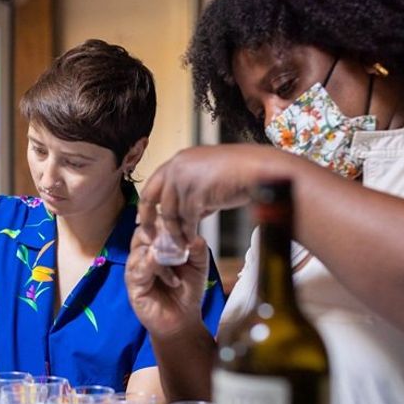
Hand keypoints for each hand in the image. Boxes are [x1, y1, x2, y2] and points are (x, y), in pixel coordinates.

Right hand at [126, 226, 209, 339]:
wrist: (183, 320)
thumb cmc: (187, 291)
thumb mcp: (198, 265)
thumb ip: (198, 247)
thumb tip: (193, 233)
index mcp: (155, 244)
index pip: (155, 222)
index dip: (168, 220)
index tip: (186, 226)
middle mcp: (142, 253)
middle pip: (143, 230)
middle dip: (163, 233)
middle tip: (181, 241)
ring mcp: (135, 267)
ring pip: (140, 247)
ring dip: (162, 252)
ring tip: (180, 262)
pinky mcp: (132, 283)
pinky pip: (139, 267)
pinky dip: (156, 268)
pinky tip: (173, 279)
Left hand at [138, 144, 275, 244]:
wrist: (260, 171)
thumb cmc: (240, 173)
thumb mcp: (207, 179)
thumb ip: (190, 193)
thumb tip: (181, 217)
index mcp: (178, 160)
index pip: (152, 184)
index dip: (146, 204)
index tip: (143, 220)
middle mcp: (177, 166)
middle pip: (150, 198)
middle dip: (148, 220)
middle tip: (151, 237)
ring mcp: (185, 179)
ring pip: (169, 213)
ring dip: (175, 231)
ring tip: (181, 243)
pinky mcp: (196, 193)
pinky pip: (186, 219)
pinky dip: (188, 233)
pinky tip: (191, 240)